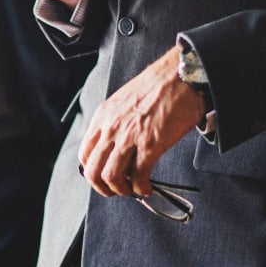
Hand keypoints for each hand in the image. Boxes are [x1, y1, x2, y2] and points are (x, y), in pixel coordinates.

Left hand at [78, 46, 206, 197]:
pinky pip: (138, 177)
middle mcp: (111, 128)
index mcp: (103, 117)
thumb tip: (116, 146)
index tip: (102, 177)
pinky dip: (141, 188)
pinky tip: (147, 187)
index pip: (84, 154)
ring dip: (121, 190)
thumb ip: (114, 122)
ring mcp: (129, 137)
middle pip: (93, 171)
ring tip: (132, 190)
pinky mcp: (150, 145)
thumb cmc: (158, 86)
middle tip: (115, 191)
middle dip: (103, 188)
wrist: (180, 76)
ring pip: (112, 177)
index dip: (92, 171)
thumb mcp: (123, 102)